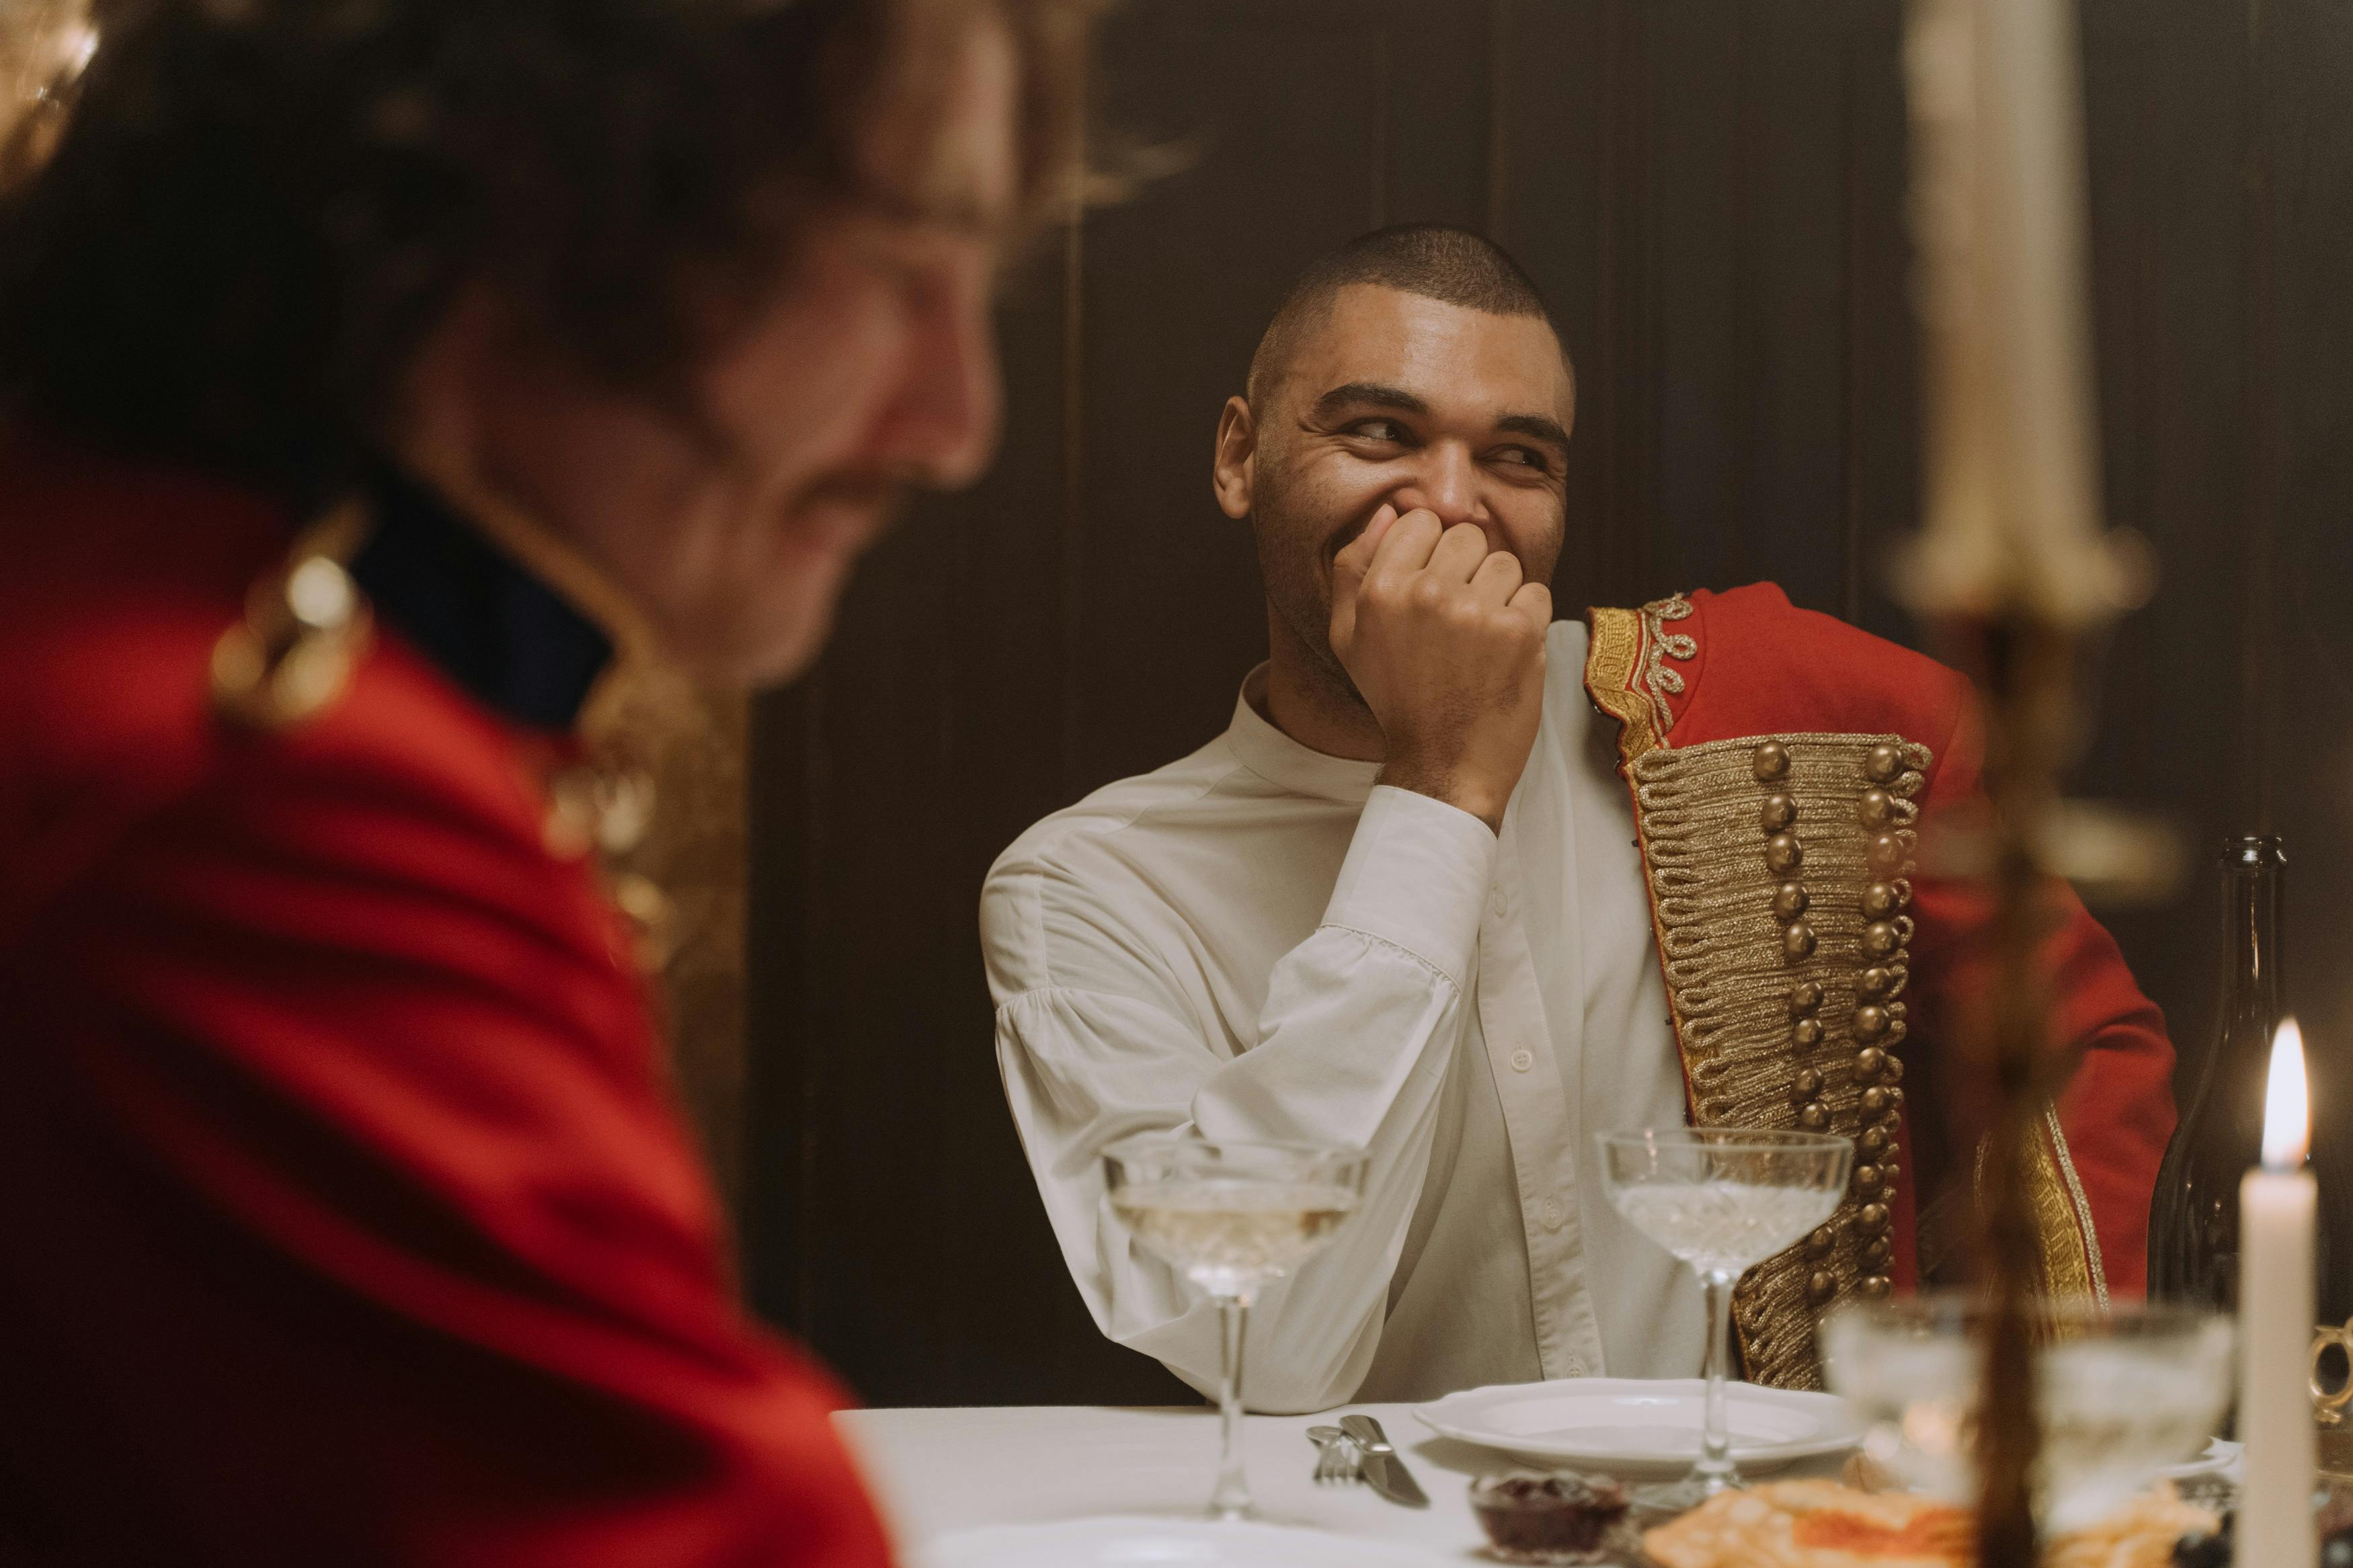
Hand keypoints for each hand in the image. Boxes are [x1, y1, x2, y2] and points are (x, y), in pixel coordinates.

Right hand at [1328, 506, 1551, 831]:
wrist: (1444, 765)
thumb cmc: (1397, 698)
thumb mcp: (1349, 637)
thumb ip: (1354, 568)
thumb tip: (1389, 510)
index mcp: (1380, 591)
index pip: (1420, 520)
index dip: (1431, 551)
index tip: (1432, 589)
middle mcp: (1425, 594)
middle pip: (1467, 535)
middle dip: (1468, 570)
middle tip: (1457, 622)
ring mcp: (1475, 612)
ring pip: (1505, 563)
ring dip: (1500, 595)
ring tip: (1481, 640)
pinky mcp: (1518, 632)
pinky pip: (1535, 593)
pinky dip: (1527, 621)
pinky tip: (1504, 654)